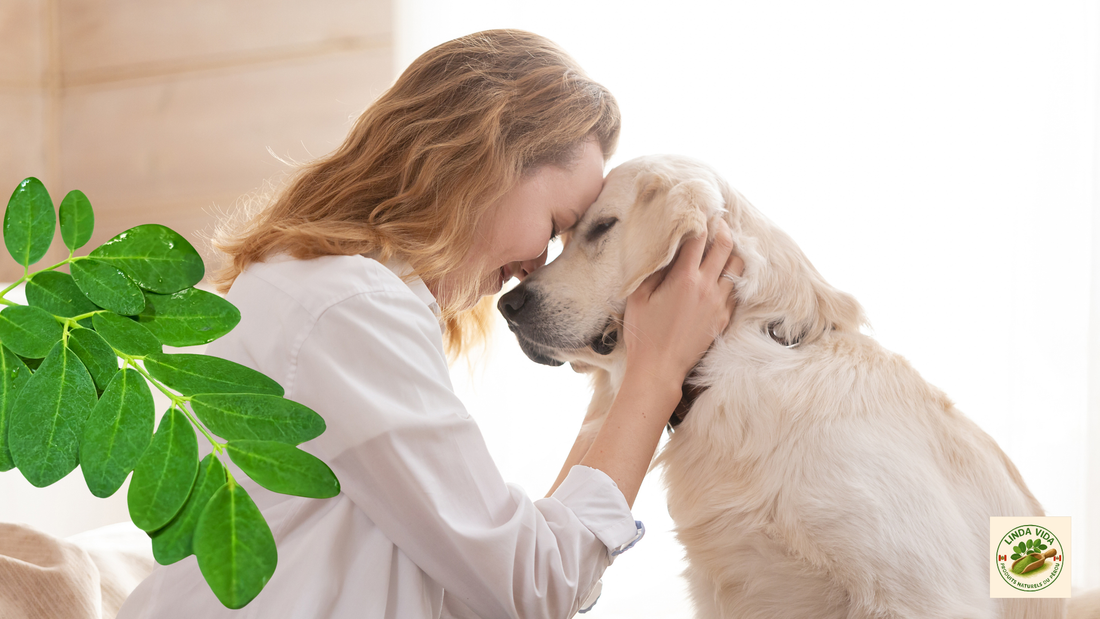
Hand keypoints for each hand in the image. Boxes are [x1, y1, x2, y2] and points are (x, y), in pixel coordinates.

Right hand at [622, 218, 741, 385]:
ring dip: (732, 252)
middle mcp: (707, 287)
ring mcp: (719, 304)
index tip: (698, 210)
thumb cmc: (643, 333)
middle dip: (722, 229)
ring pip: (737, 267)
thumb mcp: (638, 297)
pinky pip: (736, 290)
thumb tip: (664, 249)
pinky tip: (723, 274)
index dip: (700, 220)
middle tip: (717, 221)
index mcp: (684, 278)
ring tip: (723, 246)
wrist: (659, 369)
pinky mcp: (723, 319)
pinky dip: (732, 277)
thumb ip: (652, 269)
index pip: (698, 238)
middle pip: (725, 246)